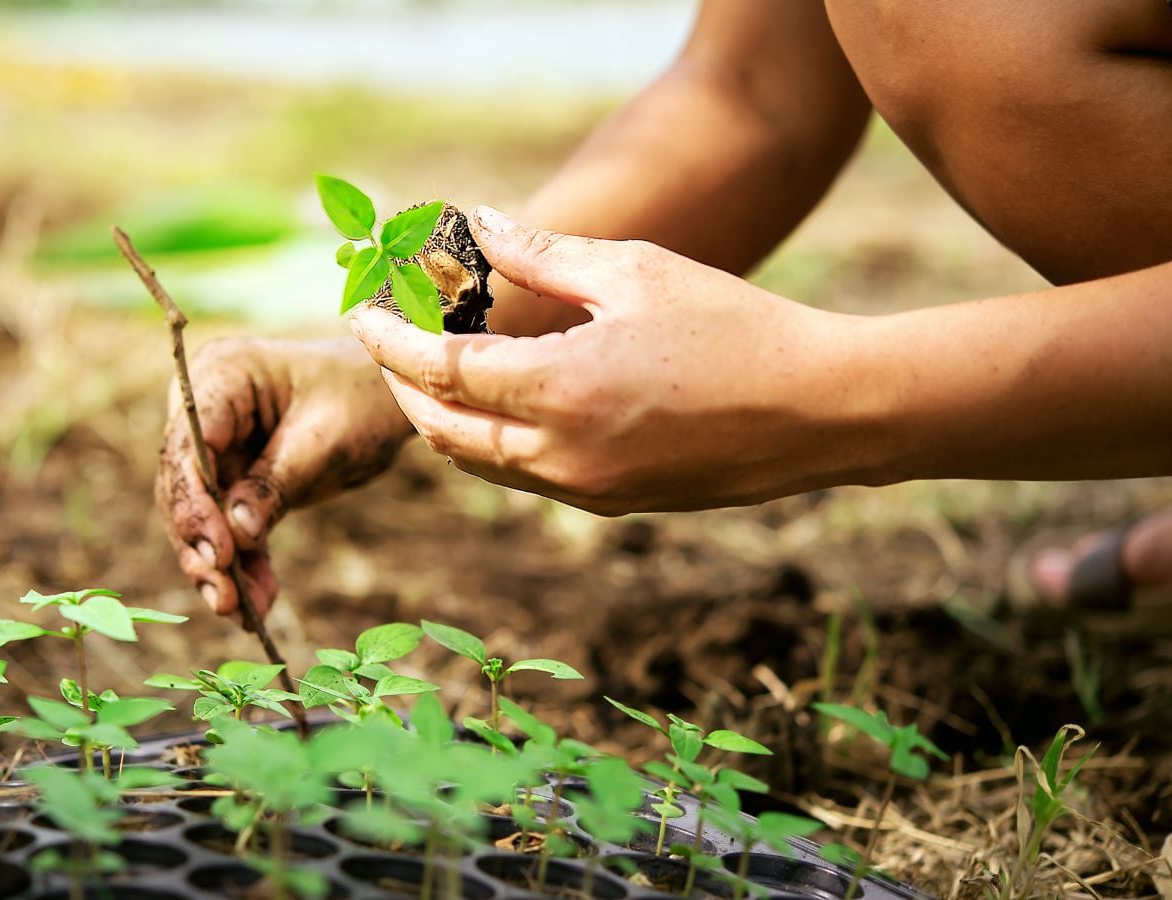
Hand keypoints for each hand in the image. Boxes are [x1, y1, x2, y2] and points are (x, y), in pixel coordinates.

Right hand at [156, 338, 412, 618]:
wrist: (388, 393)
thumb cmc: (360, 399)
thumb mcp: (323, 442)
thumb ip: (275, 485)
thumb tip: (236, 536)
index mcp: (220, 376)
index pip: (188, 446)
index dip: (194, 504)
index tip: (218, 552)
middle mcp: (206, 409)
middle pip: (184, 486)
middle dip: (202, 546)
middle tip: (223, 598)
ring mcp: (217, 445)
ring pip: (201, 515)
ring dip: (220, 567)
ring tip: (240, 612)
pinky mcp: (235, 477)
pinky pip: (229, 526)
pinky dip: (244, 565)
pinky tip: (256, 607)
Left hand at [348, 207, 871, 513]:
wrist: (821, 410)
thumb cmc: (736, 327)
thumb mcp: (636, 272)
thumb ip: (543, 254)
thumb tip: (476, 223)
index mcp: (562, 391)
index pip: (442, 371)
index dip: (392, 340)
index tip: (360, 311)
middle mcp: (562, 455)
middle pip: (444, 430)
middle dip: (404, 385)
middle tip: (389, 340)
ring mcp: (585, 490)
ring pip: (480, 461)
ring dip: (444, 416)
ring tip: (435, 366)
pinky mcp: (611, 503)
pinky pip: (524, 475)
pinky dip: (492, 439)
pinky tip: (500, 399)